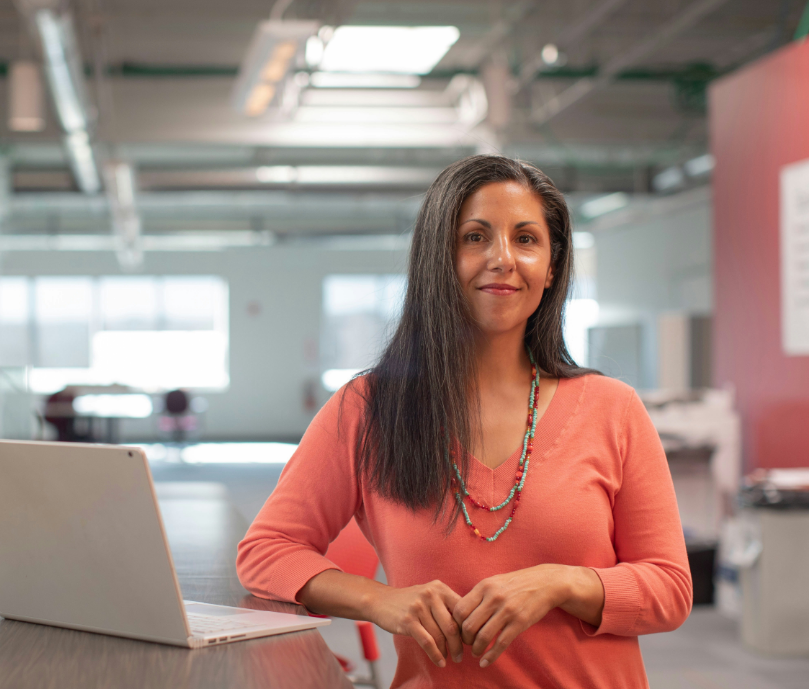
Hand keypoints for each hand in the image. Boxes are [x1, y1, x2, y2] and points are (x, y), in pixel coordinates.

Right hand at [368, 580, 462, 666]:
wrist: (380, 600)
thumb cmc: (410, 601)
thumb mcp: (429, 595)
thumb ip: (446, 605)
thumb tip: (469, 626)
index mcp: (440, 588)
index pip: (461, 611)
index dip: (467, 629)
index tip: (468, 641)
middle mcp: (431, 595)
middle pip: (452, 626)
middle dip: (459, 645)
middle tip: (461, 656)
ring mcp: (418, 607)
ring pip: (439, 636)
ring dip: (446, 652)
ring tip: (449, 659)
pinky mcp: (408, 620)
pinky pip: (427, 642)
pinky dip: (435, 655)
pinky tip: (439, 662)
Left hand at [452, 564, 602, 666]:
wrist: (545, 582)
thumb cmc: (515, 583)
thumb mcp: (494, 582)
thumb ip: (478, 596)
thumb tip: (459, 613)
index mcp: (484, 586)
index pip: (460, 610)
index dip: (457, 624)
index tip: (460, 630)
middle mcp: (493, 598)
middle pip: (468, 625)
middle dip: (465, 639)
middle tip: (468, 643)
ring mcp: (507, 610)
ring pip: (483, 636)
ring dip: (476, 649)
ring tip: (476, 652)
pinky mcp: (519, 622)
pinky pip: (500, 644)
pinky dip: (490, 656)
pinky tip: (485, 662)